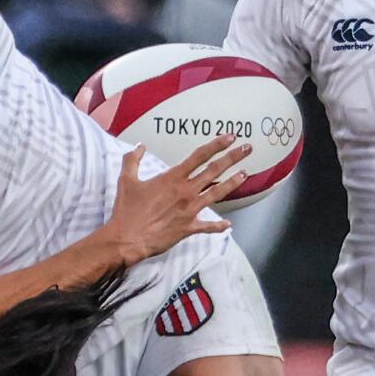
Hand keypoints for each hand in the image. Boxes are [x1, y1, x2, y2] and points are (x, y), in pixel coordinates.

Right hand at [99, 140, 248, 265]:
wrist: (127, 238)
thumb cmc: (127, 210)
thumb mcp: (126, 180)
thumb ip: (133, 160)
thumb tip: (139, 146)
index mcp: (173, 178)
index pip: (199, 156)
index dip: (216, 145)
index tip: (230, 137)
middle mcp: (186, 191)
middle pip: (214, 171)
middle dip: (233, 158)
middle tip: (247, 148)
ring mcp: (190, 210)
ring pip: (217, 193)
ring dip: (233, 183)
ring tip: (245, 174)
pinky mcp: (189, 227)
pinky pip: (208, 227)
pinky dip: (218, 226)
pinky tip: (228, 225)